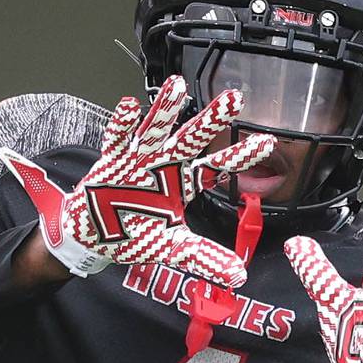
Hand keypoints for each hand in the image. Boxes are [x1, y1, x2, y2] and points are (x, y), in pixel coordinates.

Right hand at [0, 76, 274, 286]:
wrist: (95, 236)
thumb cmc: (135, 234)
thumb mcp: (171, 248)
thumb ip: (203, 258)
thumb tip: (239, 277)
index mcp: (182, 182)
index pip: (216, 165)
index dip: (240, 155)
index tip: (267, 142)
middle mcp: (164, 164)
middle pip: (191, 139)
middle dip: (211, 120)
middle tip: (234, 98)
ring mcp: (137, 160)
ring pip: (154, 130)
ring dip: (165, 109)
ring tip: (177, 85)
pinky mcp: (110, 162)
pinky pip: (116, 139)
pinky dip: (121, 124)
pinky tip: (129, 106)